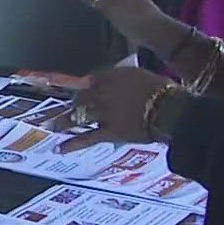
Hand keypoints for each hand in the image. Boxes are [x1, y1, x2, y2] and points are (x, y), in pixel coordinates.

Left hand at [57, 66, 175, 151]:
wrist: (171, 111)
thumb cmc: (166, 93)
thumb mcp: (146, 78)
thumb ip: (129, 79)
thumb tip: (122, 84)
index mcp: (116, 75)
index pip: (96, 78)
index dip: (89, 85)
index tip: (85, 88)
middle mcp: (104, 91)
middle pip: (83, 95)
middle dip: (76, 102)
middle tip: (69, 107)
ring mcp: (104, 112)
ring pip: (79, 114)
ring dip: (66, 121)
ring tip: (52, 125)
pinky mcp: (108, 132)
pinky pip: (86, 138)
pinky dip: (72, 144)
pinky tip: (58, 149)